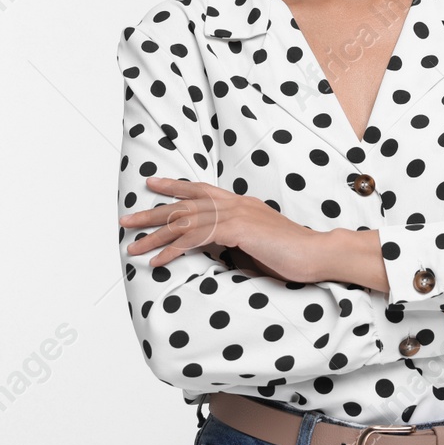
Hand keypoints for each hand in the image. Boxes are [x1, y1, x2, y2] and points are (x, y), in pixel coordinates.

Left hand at [119, 178, 321, 280]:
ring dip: (155, 235)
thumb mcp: (258, 244)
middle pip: (186, 204)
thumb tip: (218, 251)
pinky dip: (173, 250)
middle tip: (127, 218)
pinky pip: (196, 239)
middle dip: (153, 212)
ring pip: (185, 221)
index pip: (202, 190)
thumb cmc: (292, 254)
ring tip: (133, 245)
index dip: (175, 187)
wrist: (316, 253)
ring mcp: (236, 214)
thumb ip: (236, 241)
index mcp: (242, 204)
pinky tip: (158, 260)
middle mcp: (236, 204)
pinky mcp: (237, 229)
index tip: (153, 184)